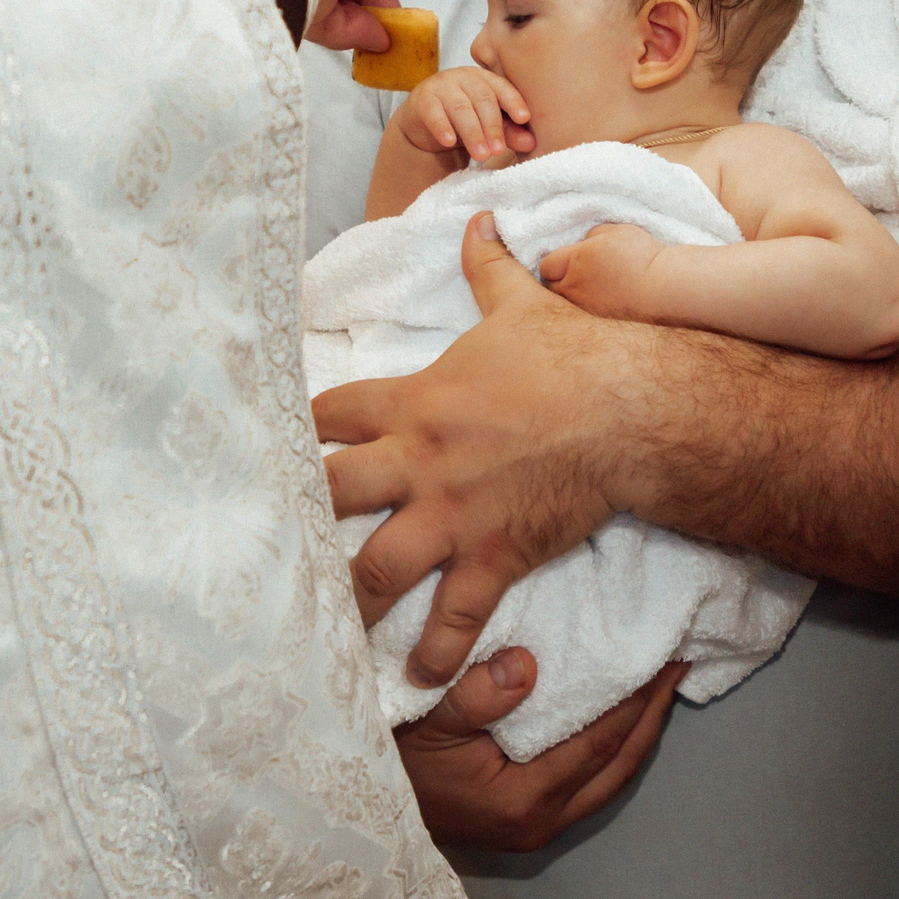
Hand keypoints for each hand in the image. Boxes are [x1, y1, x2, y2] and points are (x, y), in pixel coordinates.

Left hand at [314, 212, 636, 686]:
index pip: (331, 414)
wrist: (631, 411)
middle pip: (329, 492)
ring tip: (320, 629)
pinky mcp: (493, 556)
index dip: (299, 431)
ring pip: (375, 567)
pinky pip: (453, 616)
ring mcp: (452, 514)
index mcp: (417, 400)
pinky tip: (415, 682)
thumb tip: (477, 216)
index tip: (271, 447)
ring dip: (346, 599)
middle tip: (267, 544)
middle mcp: (420, 461)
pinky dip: (434, 653)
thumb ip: (487, 265)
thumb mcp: (524, 304)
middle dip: (298, 517)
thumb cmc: (575, 356)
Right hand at [397, 648, 686, 851]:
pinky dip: (611, 750)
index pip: (599, 744)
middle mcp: (540, 821)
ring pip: (607, 781)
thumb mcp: (425, 717)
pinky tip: (617, 720)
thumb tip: (529, 665)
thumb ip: (476, 692)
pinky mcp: (527, 822)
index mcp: (525, 798)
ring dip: (637, 735)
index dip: (636, 702)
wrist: (364, 801)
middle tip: (679, 668)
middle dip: (652, 717)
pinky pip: (589, 783)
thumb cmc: (392, 755)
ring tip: (659, 689)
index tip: (664, 660)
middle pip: (618, 767)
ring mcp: (535, 827)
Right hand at [402, 66, 535, 164]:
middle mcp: (464, 77)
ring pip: (460, 107)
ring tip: (481, 156)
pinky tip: (449, 141)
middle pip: (482, 98)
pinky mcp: (421, 99)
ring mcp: (441, 86)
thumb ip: (509, 133)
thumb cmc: (463, 120)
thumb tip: (532, 144)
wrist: (424, 123)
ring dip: (472, 133)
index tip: (524, 118)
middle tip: (498, 151)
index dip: (513, 101)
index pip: (502, 87)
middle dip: (493, 126)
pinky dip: (442, 127)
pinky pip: (433, 112)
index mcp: (484, 79)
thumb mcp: (487, 126)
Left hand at [536, 222, 660, 317]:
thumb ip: (591, 236)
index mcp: (576, 260)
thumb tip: (582, 246)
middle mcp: (574, 287)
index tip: (570, 256)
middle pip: (551, 286)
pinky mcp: (597, 323)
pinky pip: (581, 314)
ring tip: (591, 286)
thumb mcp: (616, 231)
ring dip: (571, 293)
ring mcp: (585, 308)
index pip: (546, 264)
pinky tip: (602, 298)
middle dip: (558, 278)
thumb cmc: (643, 256)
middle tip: (577, 271)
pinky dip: (586, 305)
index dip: (555, 259)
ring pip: (565, 302)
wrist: (665, 288)